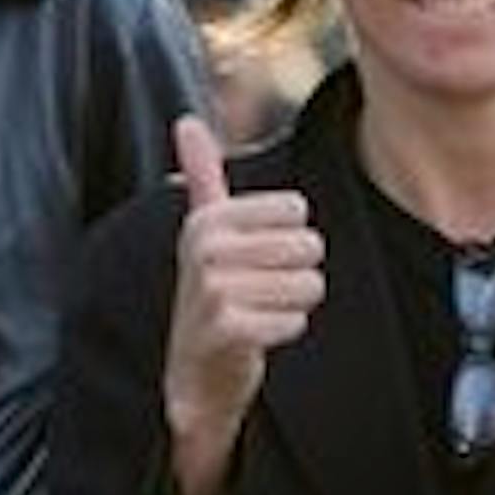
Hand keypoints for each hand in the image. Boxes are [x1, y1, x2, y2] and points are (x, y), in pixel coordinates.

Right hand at [164, 114, 324, 494]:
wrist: (194, 374)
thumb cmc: (213, 295)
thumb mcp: (206, 232)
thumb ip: (202, 175)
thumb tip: (185, 121)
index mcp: (207, 218)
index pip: (297, 211)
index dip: (289, 240)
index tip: (254, 260)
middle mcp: (204, 248)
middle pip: (308, 246)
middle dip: (296, 275)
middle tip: (258, 294)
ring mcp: (212, 289)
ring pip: (308, 284)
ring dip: (292, 306)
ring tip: (259, 314)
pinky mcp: (227, 329)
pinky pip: (294, 320)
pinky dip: (284, 332)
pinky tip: (256, 338)